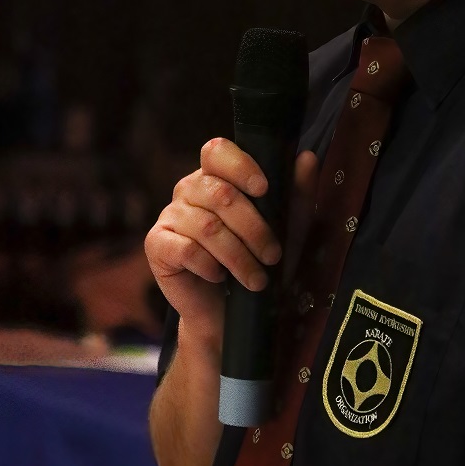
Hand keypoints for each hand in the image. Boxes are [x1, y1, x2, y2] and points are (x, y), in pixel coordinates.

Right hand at [144, 140, 318, 350]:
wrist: (228, 314)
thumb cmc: (257, 262)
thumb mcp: (287, 229)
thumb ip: (296, 193)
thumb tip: (308, 157)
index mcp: (216, 175)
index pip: (217, 151)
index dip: (240, 165)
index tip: (264, 189)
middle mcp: (189, 188)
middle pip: (220, 194)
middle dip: (254, 228)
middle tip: (273, 255)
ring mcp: (170, 215)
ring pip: (207, 226)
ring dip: (238, 256)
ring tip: (257, 278)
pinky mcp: (156, 245)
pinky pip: (185, 249)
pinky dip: (209, 266)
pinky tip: (219, 277)